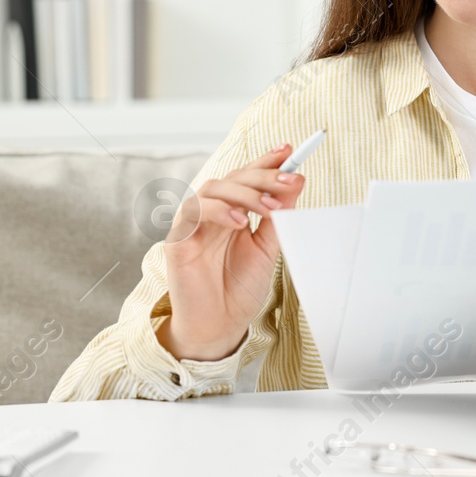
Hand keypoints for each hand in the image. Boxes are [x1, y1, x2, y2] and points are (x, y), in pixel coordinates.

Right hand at [158, 144, 305, 362]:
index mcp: (233, 212)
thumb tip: (297, 180)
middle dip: (263, 175)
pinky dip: (218, 211)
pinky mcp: (178, 238)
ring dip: (245, 193)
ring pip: (213, 188)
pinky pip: (193, 211)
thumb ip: (279, 215)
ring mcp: (194, 223)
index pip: (247, 178)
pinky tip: (239, 222)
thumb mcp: (267, 248)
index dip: (266, 161)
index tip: (290, 149)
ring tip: (269, 209)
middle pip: (233, 177)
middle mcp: (212, 213)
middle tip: (289, 179)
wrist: (219, 326)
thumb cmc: (239, 289)